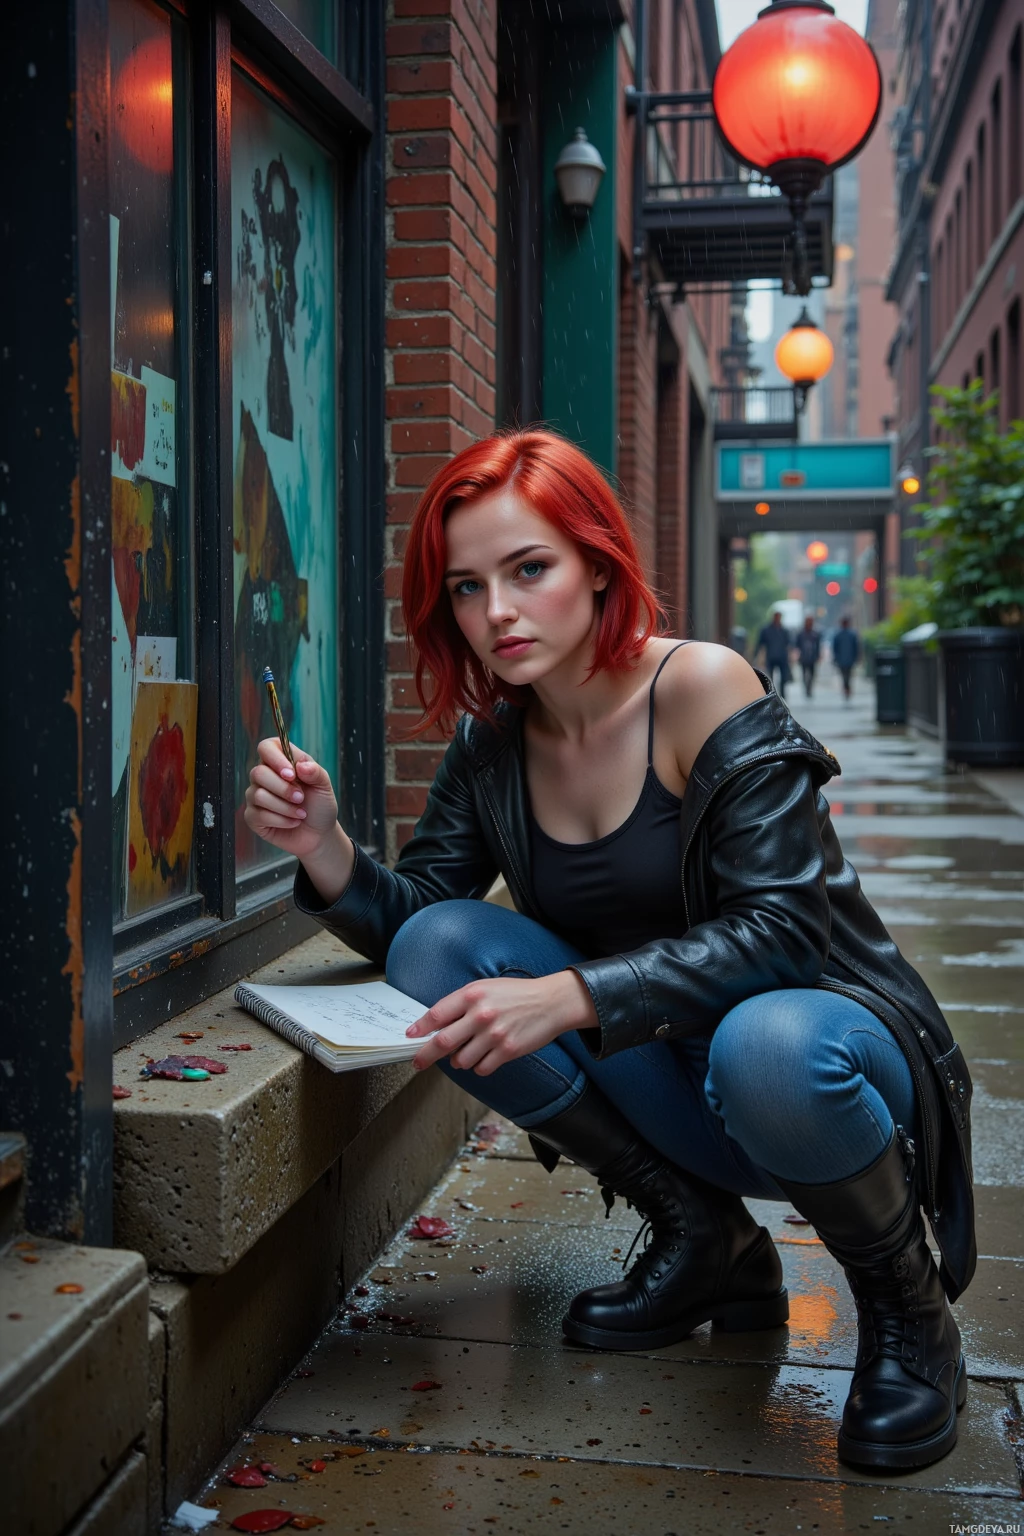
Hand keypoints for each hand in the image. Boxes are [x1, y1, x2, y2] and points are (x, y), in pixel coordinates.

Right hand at [243, 738, 339, 862]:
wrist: (319, 834)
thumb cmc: (320, 806)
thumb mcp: (324, 786)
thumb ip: (315, 772)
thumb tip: (300, 766)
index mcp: (280, 762)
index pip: (266, 747)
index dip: (276, 759)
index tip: (292, 774)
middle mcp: (264, 777)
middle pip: (258, 772)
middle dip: (283, 789)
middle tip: (301, 798)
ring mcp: (255, 796)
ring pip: (258, 795)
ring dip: (285, 807)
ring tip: (300, 813)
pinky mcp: (252, 817)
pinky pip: (258, 815)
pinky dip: (281, 820)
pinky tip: (292, 822)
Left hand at [406, 970, 598, 1076]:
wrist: (550, 1002)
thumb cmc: (516, 994)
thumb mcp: (486, 988)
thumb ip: (462, 1004)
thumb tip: (437, 1025)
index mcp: (473, 995)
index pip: (437, 1014)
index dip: (420, 1027)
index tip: (410, 1036)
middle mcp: (481, 1014)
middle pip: (443, 1042)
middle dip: (426, 1055)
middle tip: (417, 1062)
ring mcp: (494, 1034)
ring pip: (461, 1060)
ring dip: (459, 1061)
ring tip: (468, 1051)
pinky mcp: (507, 1051)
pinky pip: (481, 1068)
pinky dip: (478, 1066)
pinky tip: (485, 1056)